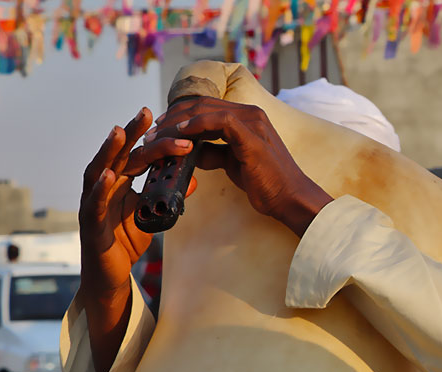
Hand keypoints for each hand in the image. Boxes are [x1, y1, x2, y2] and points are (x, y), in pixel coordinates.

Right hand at [79, 107, 197, 371]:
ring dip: (109, 152)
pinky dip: (100, 189)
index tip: (160, 115)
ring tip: (121, 132)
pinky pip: (94, 204)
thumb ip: (168, 196)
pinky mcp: (90, 226)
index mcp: (118, 183)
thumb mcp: (152, 215)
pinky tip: (109, 176)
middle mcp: (102, 188)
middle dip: (131, 133)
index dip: (146, 135)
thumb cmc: (125, 242)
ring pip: (99, 172)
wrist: (111, 278)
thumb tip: (192, 180)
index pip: (134, 153)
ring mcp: (93, 205)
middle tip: (148, 113)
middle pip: (117, 155)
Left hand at [147, 97, 332, 236]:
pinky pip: (218, 121)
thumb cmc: (265, 183)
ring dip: (177, 121)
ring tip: (159, 135)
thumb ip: (213, 152)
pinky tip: (180, 134)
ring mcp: (253, 122)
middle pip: (202, 104)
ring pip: (205, 110)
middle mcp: (251, 114)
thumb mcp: (232, 164)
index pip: (206, 107)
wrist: (289, 197)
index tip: (160, 129)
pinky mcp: (251, 135)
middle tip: (152, 132)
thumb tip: (189, 150)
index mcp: (248, 118)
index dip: (180, 115)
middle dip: (172, 116)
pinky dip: (196, 124)